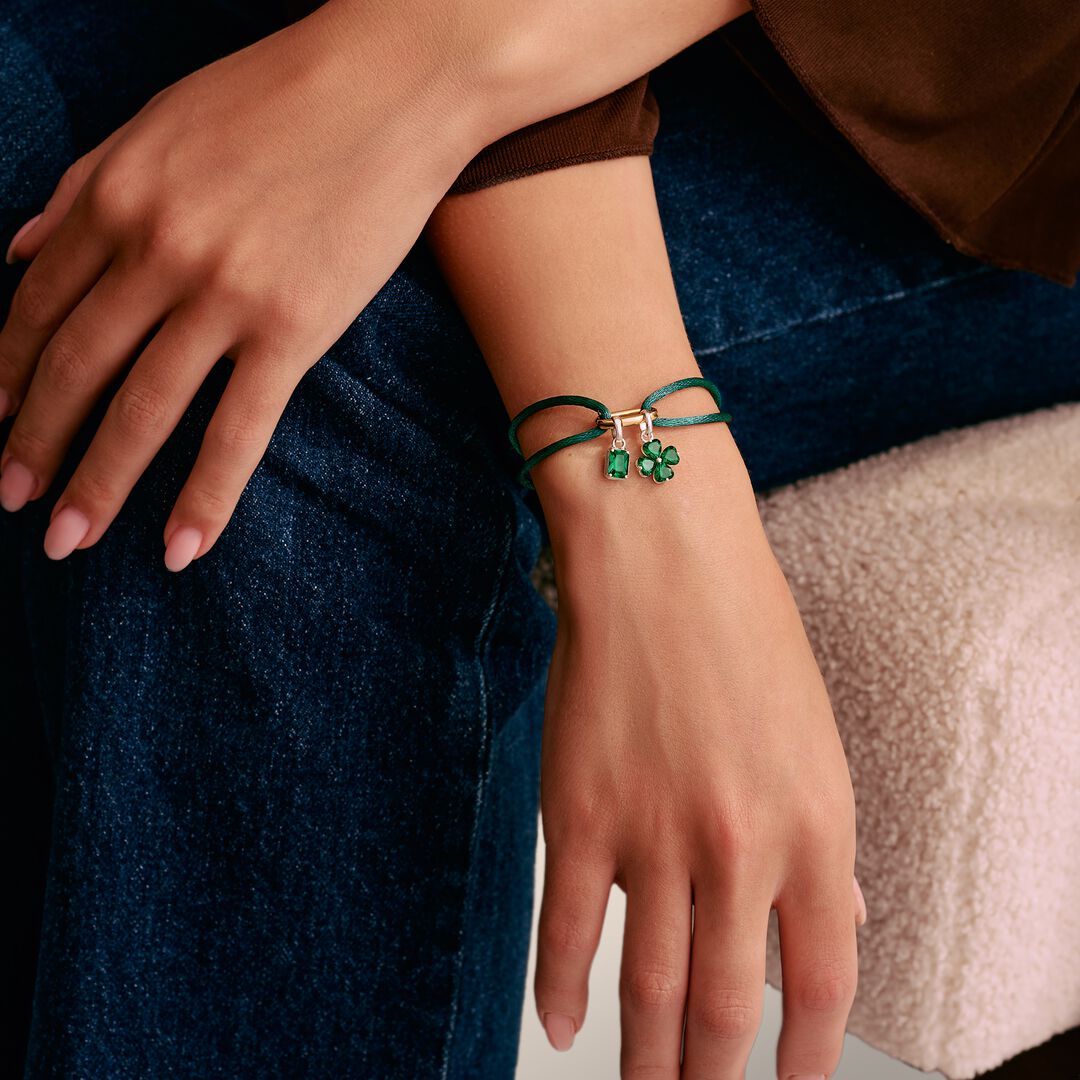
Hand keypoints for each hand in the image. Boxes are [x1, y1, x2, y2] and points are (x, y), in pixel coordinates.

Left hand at [0, 1, 483, 568]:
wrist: (393, 83)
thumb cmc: (281, 93)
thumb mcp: (158, 120)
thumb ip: (82, 185)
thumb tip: (13, 246)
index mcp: (114, 192)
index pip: (37, 303)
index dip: (7, 371)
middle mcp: (155, 248)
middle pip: (76, 367)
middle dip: (33, 443)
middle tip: (11, 502)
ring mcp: (223, 294)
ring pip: (143, 409)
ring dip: (98, 483)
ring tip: (65, 541)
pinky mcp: (292, 329)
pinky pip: (239, 429)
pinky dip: (205, 495)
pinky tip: (180, 547)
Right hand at [531, 428, 863, 1077]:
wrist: (660, 557)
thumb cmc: (743, 629)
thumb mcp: (815, 735)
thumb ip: (827, 841)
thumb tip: (847, 920)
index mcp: (817, 825)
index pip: (823, 982)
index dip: (805, 1056)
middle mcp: (741, 845)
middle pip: (727, 1008)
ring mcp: (653, 834)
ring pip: (648, 988)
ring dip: (644, 1058)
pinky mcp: (576, 813)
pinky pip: (567, 930)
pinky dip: (559, 990)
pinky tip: (560, 1024)